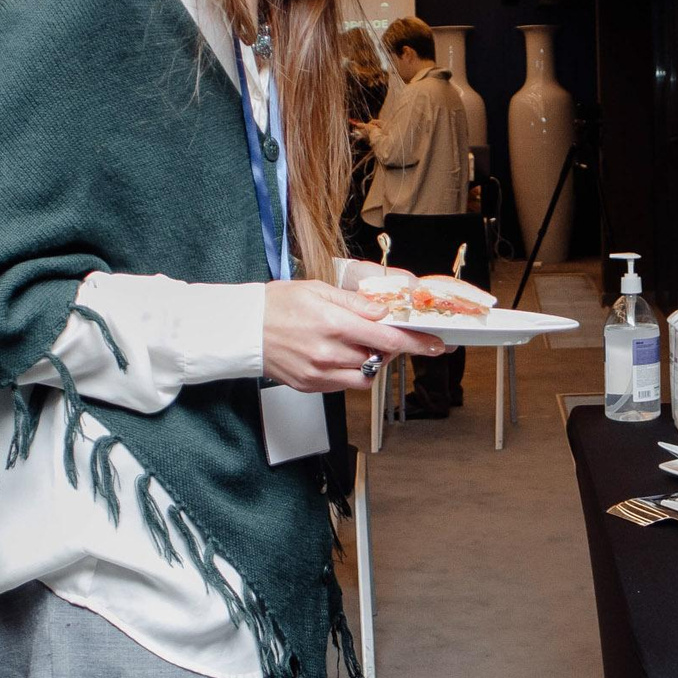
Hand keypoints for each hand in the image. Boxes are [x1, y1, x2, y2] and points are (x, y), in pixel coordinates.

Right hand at [263, 280, 442, 392]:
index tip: (434, 345)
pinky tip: (338, 355)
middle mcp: (329, 352)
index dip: (416, 343)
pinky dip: (351, 372)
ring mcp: (320, 373)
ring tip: (355, 345)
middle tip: (380, 334)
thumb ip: (354, 303)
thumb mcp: (318, 290)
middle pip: (379, 357)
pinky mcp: (312, 386)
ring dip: (370, 362)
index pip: (387, 337)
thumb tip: (383, 311)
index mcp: (333, 324)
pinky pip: (345, 385)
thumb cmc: (277, 305)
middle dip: (387, 346)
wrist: (243, 330)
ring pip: (365, 376)